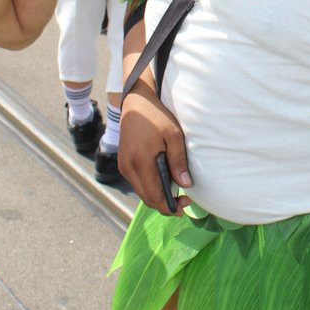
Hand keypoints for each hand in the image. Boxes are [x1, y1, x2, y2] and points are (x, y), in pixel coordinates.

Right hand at [118, 84, 191, 214]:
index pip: (154, 196)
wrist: (136, 103)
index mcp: (140, 162)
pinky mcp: (123, 163)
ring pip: (142, 191)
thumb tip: (186, 184)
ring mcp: (124, 166)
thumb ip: (178, 161)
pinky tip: (164, 178)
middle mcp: (128, 168)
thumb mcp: (173, 135)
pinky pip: (138, 182)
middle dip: (165, 203)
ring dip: (158, 195)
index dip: (170, 206)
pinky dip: (151, 185)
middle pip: (147, 198)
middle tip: (184, 200)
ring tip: (176, 187)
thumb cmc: (157, 117)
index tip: (185, 204)